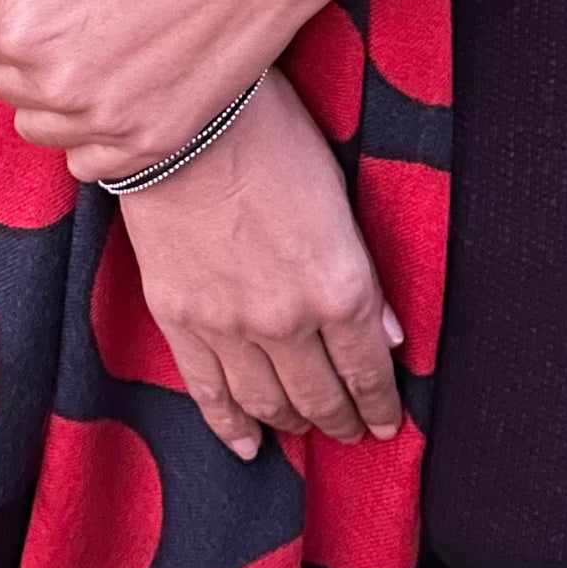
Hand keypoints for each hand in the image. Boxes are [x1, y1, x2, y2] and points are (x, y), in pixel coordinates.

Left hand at [0, 0, 393, 183]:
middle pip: (1, 78)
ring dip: (53, 88)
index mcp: (26, 26)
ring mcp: (111, 122)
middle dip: (24, 40)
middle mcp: (61, 87)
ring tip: (100, 37)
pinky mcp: (157, 141)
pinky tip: (122, 82)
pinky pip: (88, 160)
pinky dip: (93, 130)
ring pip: (39, 123)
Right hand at [120, 69, 404, 457]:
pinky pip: (208, 393)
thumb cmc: (270, 136)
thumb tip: (384, 333)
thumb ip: (360, 271)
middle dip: (340, 419)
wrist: (184, 121)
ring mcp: (229, 326)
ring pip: (268, 403)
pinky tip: (246, 446)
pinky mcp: (180, 320)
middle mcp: (288, 320)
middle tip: (350, 430)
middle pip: (320, 396)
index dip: (380, 404)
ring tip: (304, 428)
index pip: (368, 370)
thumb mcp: (336, 194)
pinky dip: (230, 426)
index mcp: (338, 285)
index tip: (386, 423)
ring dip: (292, 423)